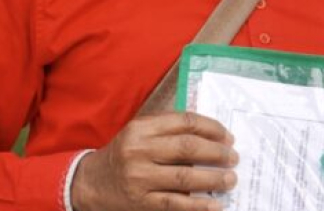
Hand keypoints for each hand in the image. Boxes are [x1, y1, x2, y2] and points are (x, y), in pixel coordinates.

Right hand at [71, 112, 238, 210]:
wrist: (90, 183)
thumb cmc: (124, 154)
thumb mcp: (140, 132)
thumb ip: (169, 127)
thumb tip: (211, 133)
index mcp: (142, 128)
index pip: (185, 122)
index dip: (211, 128)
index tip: (227, 136)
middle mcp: (140, 150)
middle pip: (187, 147)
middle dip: (216, 152)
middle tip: (233, 157)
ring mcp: (140, 178)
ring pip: (184, 176)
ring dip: (213, 178)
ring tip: (230, 179)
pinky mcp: (141, 203)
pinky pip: (175, 204)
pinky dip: (198, 205)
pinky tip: (215, 204)